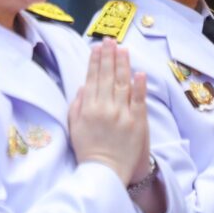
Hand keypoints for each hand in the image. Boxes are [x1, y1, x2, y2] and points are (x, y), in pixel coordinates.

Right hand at [68, 39, 148, 185]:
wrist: (105, 172)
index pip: (92, 79)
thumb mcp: (74, 127)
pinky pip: (138, 100)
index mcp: (88, 109)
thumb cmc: (88, 150)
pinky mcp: (137, 122)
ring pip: (122, 83)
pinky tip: (139, 72)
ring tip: (123, 49)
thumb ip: (77, 105)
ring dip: (123, 64)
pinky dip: (139, 85)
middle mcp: (104, 108)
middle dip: (108, 56)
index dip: (95, 61)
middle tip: (110, 40)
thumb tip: (84, 86)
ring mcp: (122, 114)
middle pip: (107, 76)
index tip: (97, 47)